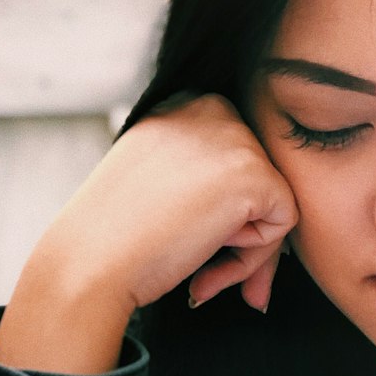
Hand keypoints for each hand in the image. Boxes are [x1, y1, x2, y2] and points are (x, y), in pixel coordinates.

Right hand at [0, 95, 298, 373]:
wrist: (90, 261)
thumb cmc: (114, 234)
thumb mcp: (158, 180)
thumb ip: (203, 177)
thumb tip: (247, 208)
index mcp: (184, 106)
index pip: (235, 160)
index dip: (224, 212)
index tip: (194, 242)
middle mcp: (211, 108)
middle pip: (260, 178)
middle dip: (241, 233)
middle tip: (205, 269)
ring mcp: (235, 137)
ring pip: (275, 200)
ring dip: (246, 248)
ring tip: (200, 266)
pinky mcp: (255, 173)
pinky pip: (285, 221)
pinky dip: (256, 256)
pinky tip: (207, 255)